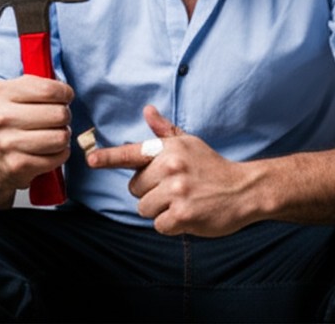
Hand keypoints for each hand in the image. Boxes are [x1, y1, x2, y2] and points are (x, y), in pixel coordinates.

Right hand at [0, 74, 73, 189]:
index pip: (50, 90)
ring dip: (63, 136)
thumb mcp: (19, 92)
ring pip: (61, 137)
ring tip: (52, 135)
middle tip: (56, 120)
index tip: (64, 98)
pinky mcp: (18, 165)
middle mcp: (1, 117)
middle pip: (59, 114)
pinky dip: (59, 154)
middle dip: (64, 117)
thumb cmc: (15, 119)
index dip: (65, 94)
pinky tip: (48, 151)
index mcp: (2, 93)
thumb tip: (66, 87)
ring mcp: (8, 142)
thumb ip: (42, 83)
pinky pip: (58, 157)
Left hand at [88, 105, 257, 236]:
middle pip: (135, 188)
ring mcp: (176, 192)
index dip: (107, 158)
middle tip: (176, 188)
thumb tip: (148, 111)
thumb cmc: (213, 167)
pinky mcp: (182, 215)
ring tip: (183, 201)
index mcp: (169, 150)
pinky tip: (188, 214)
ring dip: (160, 210)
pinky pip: (158, 224)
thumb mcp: (191, 144)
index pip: (132, 153)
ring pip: (144, 208)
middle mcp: (171, 167)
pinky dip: (171, 224)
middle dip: (151, 192)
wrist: (245, 190)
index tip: (89, 159)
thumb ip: (166, 132)